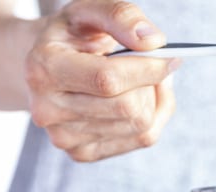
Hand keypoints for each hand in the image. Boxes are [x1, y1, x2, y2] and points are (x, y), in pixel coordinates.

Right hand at [25, 0, 178, 161]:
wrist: (46, 66)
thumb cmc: (72, 36)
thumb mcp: (89, 12)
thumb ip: (120, 16)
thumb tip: (153, 42)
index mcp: (44, 68)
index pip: (108, 80)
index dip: (148, 69)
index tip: (171, 58)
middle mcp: (48, 109)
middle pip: (129, 108)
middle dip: (150, 84)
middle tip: (150, 66)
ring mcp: (64, 137)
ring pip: (141, 126)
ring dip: (152, 100)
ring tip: (137, 80)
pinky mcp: (82, 153)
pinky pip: (141, 139)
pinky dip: (152, 117)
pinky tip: (137, 99)